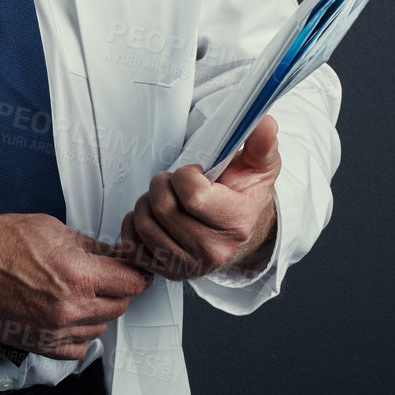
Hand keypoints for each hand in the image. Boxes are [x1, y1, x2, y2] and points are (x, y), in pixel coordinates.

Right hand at [0, 213, 150, 360]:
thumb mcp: (50, 228)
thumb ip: (89, 246)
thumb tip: (112, 255)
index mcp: (77, 273)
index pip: (132, 282)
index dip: (135, 271)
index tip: (131, 267)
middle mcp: (69, 306)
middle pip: (120, 306)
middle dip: (116, 288)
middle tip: (103, 274)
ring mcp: (55, 329)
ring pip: (101, 327)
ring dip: (97, 310)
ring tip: (76, 290)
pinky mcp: (40, 344)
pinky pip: (78, 348)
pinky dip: (79, 333)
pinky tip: (67, 313)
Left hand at [116, 114, 280, 280]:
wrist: (241, 231)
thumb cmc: (245, 197)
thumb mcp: (260, 168)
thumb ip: (261, 144)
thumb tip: (264, 122)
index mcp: (236, 224)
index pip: (192, 195)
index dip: (185, 175)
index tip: (194, 174)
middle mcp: (212, 251)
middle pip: (163, 207)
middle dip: (163, 185)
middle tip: (175, 183)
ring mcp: (188, 265)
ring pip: (144, 223)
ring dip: (148, 203)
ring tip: (167, 199)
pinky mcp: (166, 272)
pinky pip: (131, 245)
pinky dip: (134, 226)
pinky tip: (153, 217)